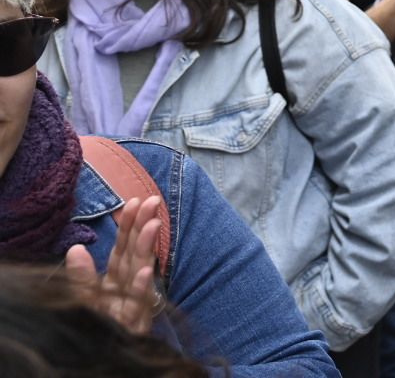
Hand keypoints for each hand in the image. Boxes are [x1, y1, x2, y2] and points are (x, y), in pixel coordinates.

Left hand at [64, 194, 162, 335]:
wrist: (100, 358)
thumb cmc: (95, 328)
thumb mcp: (84, 300)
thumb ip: (81, 276)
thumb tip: (75, 248)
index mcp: (116, 280)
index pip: (124, 248)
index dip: (129, 226)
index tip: (136, 201)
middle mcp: (128, 288)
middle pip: (136, 254)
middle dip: (144, 227)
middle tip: (153, 202)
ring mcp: (134, 305)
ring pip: (141, 273)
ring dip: (147, 248)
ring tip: (153, 225)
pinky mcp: (135, 324)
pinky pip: (138, 305)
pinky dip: (142, 288)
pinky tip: (146, 272)